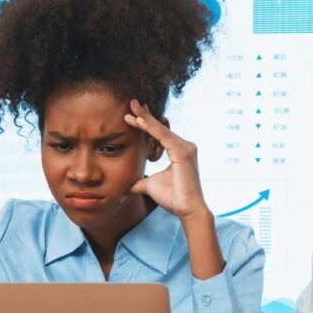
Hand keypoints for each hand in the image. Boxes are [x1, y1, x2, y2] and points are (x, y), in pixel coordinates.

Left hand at [123, 100, 209, 220]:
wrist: (188, 210)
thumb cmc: (173, 198)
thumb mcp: (150, 186)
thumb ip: (138, 182)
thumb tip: (125, 186)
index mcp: (179, 151)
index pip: (159, 134)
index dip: (146, 123)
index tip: (132, 116)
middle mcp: (185, 146)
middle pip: (160, 128)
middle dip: (145, 115)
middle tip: (131, 102)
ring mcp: (186, 148)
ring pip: (161, 130)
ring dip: (145, 119)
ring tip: (131, 108)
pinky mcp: (183, 153)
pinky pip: (163, 137)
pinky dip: (151, 128)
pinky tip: (139, 121)